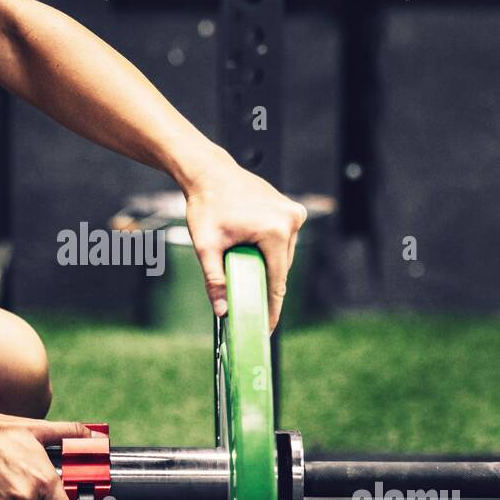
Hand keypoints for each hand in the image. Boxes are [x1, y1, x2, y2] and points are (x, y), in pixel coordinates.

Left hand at [185, 159, 307, 330]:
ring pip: (283, 255)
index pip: (278, 281)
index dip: (271, 307)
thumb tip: (222, 311)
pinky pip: (282, 240)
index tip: (266, 327)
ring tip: (244, 265)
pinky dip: (269, 249)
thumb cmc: (207, 205)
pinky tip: (250, 248)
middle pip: (281, 268)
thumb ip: (214, 280)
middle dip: (264, 283)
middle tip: (246, 300)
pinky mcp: (291, 209)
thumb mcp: (206, 246)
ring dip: (267, 264)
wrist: (209, 172)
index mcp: (275, 231)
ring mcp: (294, 213)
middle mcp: (290, 221)